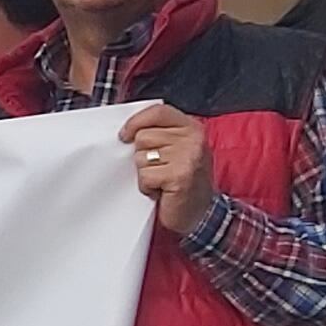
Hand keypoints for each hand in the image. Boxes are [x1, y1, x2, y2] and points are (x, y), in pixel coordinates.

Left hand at [120, 104, 213, 236]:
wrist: (201, 214)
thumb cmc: (183, 180)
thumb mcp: (177, 149)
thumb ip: (159, 133)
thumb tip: (126, 129)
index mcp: (191, 127)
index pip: (157, 111)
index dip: (136, 122)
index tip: (124, 135)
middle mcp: (193, 139)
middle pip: (143, 136)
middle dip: (142, 155)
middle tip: (159, 168)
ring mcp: (188, 156)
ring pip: (141, 157)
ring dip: (145, 173)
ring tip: (162, 179)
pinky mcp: (179, 176)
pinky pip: (145, 176)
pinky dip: (147, 187)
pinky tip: (162, 190)